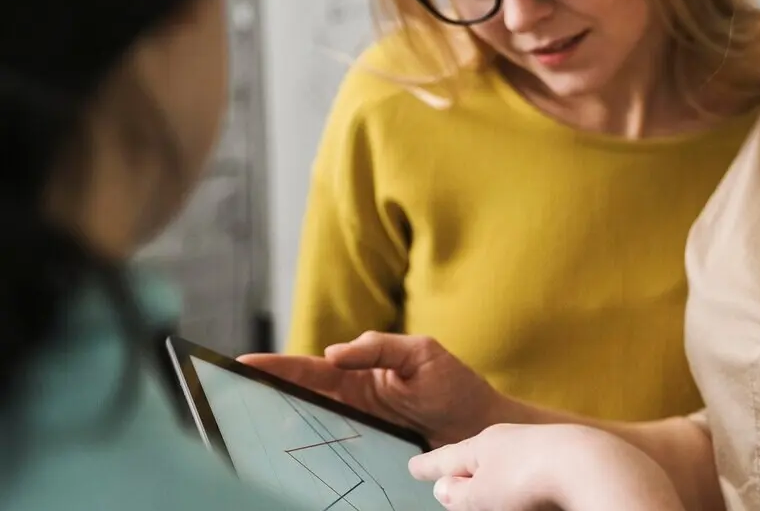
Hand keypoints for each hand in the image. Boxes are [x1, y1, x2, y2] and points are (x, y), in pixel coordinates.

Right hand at [239, 332, 497, 446]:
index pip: (309, 368)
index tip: (241, 363)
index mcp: (359, 373)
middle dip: (265, 395)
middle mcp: (352, 402)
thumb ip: (379, 348)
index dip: (275, 366)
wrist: (481, 427)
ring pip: (310, 427)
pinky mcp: (369, 453)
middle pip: (300, 399)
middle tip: (230, 396)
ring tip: (248, 428)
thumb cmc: (454, 386)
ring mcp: (358, 429)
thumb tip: (332, 353)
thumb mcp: (421, 353)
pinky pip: (333, 453)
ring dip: (281, 427)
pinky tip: (291, 458)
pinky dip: (311, 455)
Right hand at [409, 424, 685, 510]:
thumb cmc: (528, 480)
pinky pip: (535, 469)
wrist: (590, 464)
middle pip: (479, 457)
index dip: (428, 466)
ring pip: (509, 463)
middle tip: (447, 475)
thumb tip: (446, 488)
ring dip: (497, 478)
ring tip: (490, 492)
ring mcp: (539, 445)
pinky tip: (531, 491)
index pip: (446, 458)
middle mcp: (509, 439)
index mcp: (482, 445)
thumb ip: (458, 495)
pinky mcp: (565, 456)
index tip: (414, 466)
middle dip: (465, 468)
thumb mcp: (481, 496)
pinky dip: (526, 479)